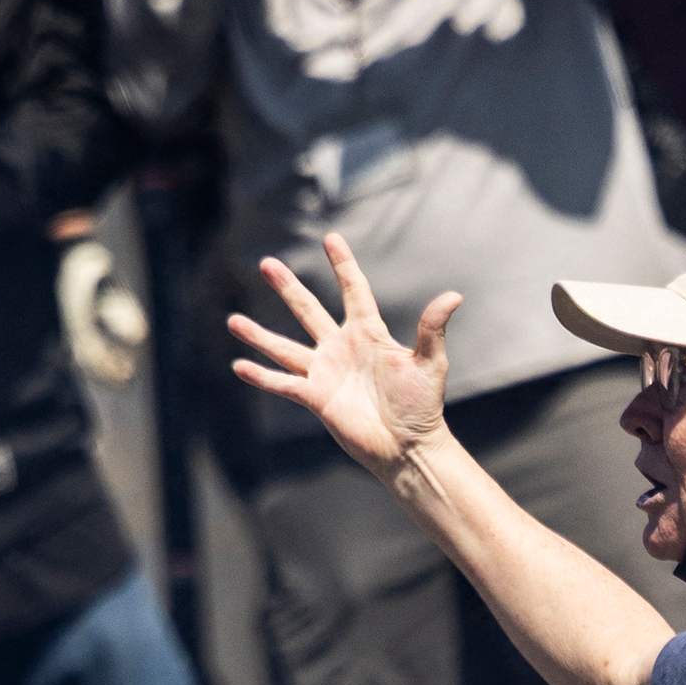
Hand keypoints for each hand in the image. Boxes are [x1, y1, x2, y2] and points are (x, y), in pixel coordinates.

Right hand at [228, 233, 460, 477]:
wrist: (408, 446)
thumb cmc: (422, 406)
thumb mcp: (429, 363)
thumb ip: (432, 329)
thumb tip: (453, 296)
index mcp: (368, 333)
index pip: (353, 290)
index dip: (343, 265)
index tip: (331, 238)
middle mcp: (341, 348)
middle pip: (308, 310)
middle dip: (287, 288)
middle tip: (266, 263)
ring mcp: (325, 372)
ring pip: (285, 347)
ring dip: (259, 335)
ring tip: (232, 320)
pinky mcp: (316, 397)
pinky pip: (283, 383)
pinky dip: (262, 376)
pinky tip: (239, 366)